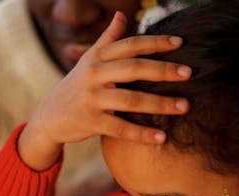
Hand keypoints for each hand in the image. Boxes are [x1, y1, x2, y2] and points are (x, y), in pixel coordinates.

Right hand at [19, 11, 190, 169]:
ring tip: (185, 106)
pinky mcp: (91, 122)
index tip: (181, 43)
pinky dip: (142, 134)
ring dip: (160, 103)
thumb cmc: (76, 86)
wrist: (49, 116)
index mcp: (97, 58)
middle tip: (189, 72)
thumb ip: (107, 39)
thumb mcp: (89, 60)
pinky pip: (121, 128)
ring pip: (131, 100)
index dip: (155, 42)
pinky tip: (162, 137)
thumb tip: (122, 15)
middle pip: (134, 68)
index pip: (130, 45)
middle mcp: (94, 74)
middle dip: (163, 70)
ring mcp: (92, 99)